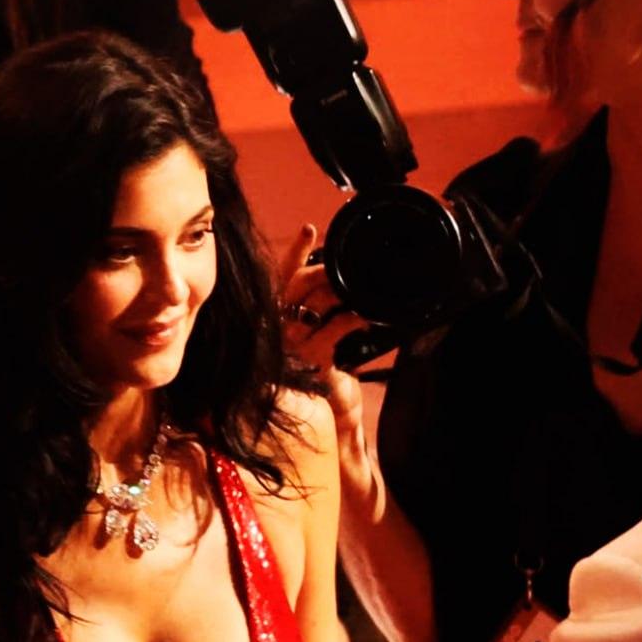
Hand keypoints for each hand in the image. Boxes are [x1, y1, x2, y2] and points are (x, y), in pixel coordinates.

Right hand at [280, 224, 370, 433]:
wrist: (330, 411)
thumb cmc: (325, 371)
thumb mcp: (320, 335)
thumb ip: (322, 310)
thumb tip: (343, 284)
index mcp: (276, 316)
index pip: (281, 276)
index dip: (296, 252)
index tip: (311, 229)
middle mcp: (278, 328)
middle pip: (298, 284)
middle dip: (324, 272)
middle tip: (345, 268)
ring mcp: (292, 344)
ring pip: (316, 304)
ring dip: (341, 293)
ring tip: (359, 291)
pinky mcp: (311, 359)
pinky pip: (333, 329)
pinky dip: (352, 321)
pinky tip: (365, 318)